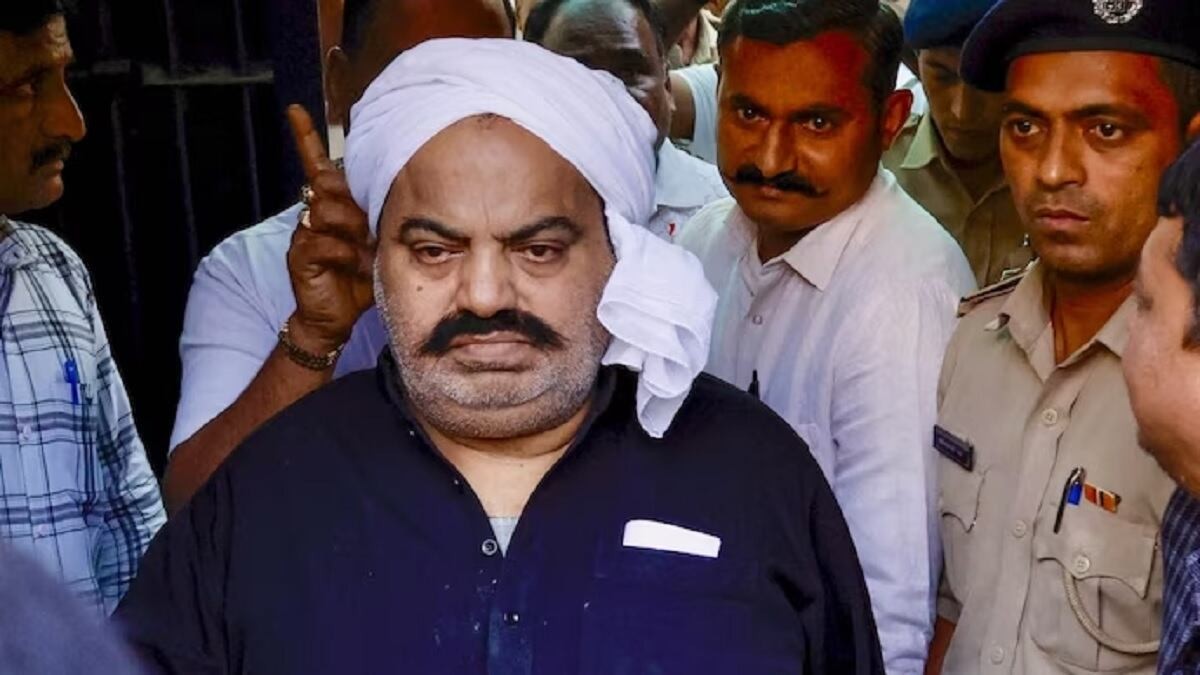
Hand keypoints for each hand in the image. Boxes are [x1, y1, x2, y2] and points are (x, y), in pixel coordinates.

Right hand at [285, 104, 374, 353]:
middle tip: (372, 226)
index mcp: (332, 205)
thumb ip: (380, 218)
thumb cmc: (360, 278)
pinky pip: (325, 242)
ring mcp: (304, 233)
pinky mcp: (299, 255)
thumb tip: (397, 196)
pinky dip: (348, 254)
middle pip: (329, 184)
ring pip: (328, 211)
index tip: (295, 111)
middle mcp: (313, 213)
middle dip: (355, 200)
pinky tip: (358, 267)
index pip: (316, 165)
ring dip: (355, 229)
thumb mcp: (378, 242)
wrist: (336, 318)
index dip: (305, 138)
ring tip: (368, 250)